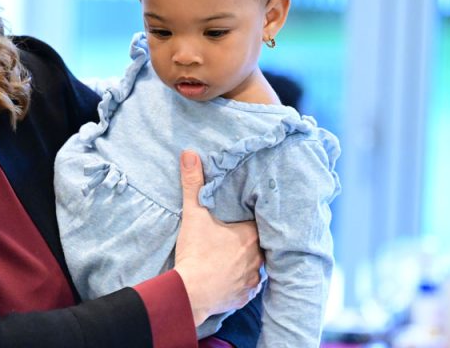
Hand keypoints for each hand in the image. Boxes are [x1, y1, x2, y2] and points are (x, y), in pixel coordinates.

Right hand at [173, 150, 263, 325]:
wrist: (191, 292)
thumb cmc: (196, 252)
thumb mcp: (194, 214)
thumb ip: (193, 184)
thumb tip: (189, 153)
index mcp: (251, 235)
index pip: (260, 222)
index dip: (250, 219)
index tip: (242, 217)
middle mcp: (258, 257)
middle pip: (260, 243)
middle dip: (249, 240)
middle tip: (234, 237)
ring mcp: (253, 279)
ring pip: (256, 266)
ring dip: (246, 262)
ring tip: (232, 258)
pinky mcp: (245, 296)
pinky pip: (248, 286)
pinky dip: (240, 282)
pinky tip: (229, 278)